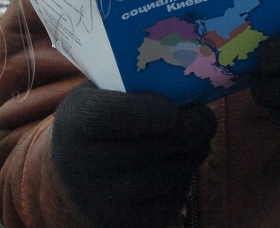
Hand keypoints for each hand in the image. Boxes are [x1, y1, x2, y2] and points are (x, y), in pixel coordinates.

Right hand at [51, 81, 216, 227]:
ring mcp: (101, 200)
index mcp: (77, 119)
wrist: (72, 172)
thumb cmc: (100, 116)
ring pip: (168, 174)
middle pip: (151, 148)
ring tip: (198, 138)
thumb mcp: (102, 91)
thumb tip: (188, 66)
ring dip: (193, 153)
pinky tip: (181, 162)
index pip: (108, 117)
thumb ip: (134, 81)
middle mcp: (82, 164)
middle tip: (207, 117)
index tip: (172, 111)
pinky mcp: (123, 224)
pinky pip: (170, 201)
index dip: (143, 113)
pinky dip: (184, 179)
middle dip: (190, 130)